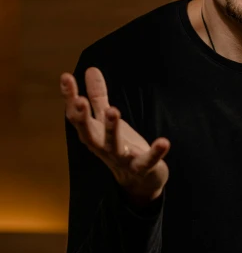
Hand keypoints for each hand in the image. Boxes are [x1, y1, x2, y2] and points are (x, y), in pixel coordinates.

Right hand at [61, 67, 169, 206]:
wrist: (139, 182)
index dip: (70, 97)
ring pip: (113, 145)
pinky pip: (147, 161)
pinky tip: (164, 142)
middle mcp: (103, 147)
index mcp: (94, 134)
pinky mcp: (141, 168)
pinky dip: (155, 153)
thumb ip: (100, 97)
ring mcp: (121, 159)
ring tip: (113, 110)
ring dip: (112, 129)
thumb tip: (91, 69)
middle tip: (80, 101)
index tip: (66, 77)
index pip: (77, 116)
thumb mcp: (107, 121)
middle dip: (82, 118)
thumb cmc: (121, 147)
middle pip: (88, 134)